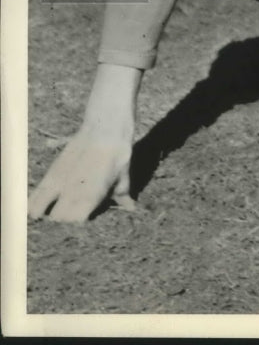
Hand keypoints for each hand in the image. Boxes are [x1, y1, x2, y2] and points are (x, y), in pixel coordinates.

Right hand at [28, 62, 140, 222]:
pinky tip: (32, 211)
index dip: (78, 225)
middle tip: (67, 222)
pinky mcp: (53, 171)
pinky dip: (34, 203)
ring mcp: (61, 182)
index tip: (82, 226)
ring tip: (47, 218)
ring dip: (46, 214)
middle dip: (62, 224)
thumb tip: (131, 208)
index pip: (75, 223)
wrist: (105, 126)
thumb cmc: (118, 151)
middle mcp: (73, 192)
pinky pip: (38, 193)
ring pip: (44, 209)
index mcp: (92, 196)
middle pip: (59, 220)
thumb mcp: (123, 174)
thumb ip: (122, 194)